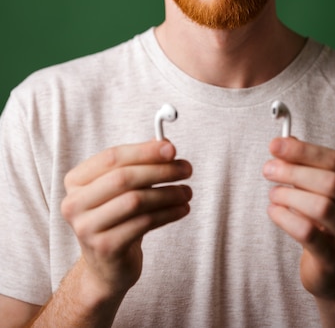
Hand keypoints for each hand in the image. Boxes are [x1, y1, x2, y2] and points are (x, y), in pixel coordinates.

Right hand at [61, 140, 191, 297]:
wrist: (107, 265)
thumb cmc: (117, 216)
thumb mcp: (124, 187)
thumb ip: (140, 162)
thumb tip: (165, 143)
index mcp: (75, 181)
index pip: (111, 157)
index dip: (144, 151)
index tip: (172, 149)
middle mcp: (74, 203)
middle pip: (123, 178)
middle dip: (160, 170)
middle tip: (186, 168)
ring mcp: (86, 227)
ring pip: (135, 201)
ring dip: (167, 193)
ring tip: (186, 192)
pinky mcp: (105, 248)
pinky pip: (143, 223)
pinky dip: (167, 213)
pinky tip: (182, 209)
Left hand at [263, 137, 334, 299]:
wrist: (333, 273)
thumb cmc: (324, 225)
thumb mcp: (318, 191)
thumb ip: (304, 165)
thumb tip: (283, 141)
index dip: (304, 151)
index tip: (275, 144)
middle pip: (332, 182)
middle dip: (295, 171)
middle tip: (268, 169)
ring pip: (322, 207)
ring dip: (290, 194)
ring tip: (273, 193)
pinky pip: (308, 233)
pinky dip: (285, 217)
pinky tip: (273, 210)